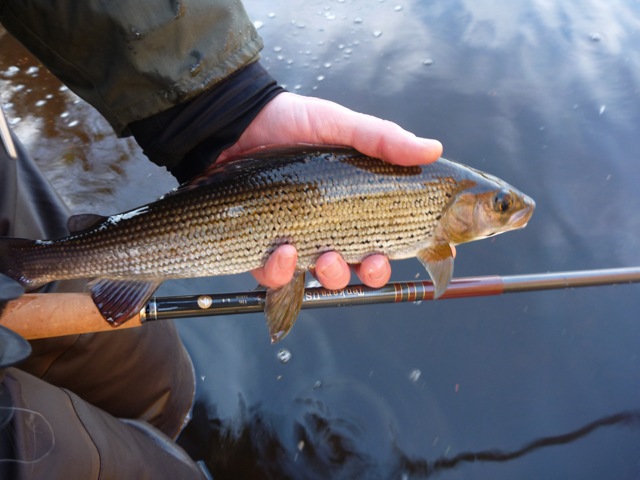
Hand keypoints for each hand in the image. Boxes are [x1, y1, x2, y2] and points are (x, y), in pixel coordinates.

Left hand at [219, 92, 442, 289]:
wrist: (236, 122)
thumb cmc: (291, 121)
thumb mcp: (340, 125)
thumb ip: (383, 139)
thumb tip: (432, 149)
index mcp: (354, 204)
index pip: (385, 238)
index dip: (398, 253)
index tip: (405, 253)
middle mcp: (328, 227)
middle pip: (358, 268)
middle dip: (368, 273)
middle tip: (368, 261)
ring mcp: (295, 239)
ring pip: (320, 278)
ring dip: (330, 275)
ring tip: (324, 256)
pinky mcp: (261, 247)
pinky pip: (275, 276)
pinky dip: (281, 271)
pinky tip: (283, 251)